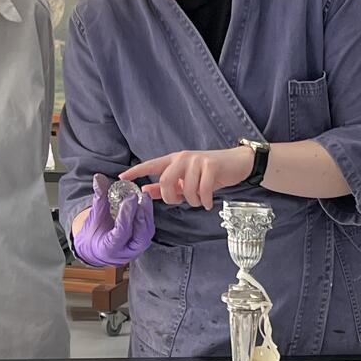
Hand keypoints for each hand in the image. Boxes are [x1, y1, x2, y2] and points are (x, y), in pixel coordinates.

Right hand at [71, 174, 153, 265]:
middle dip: (142, 215)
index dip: (127, 214)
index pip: (122, 231)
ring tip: (145, 198)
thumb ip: (99, 198)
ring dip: (147, 215)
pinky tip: (146, 204)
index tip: (131, 198)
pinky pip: (147, 231)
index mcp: (109, 249)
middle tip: (142, 196)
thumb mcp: (93, 217)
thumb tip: (98, 178)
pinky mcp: (141, 244)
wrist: (94, 248)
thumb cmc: (92, 234)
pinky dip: (148, 217)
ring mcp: (135, 250)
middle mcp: (125, 253)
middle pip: (139, 236)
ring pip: (146, 234)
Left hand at [122, 146, 251, 208]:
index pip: (151, 165)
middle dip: (170, 197)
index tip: (122, 177)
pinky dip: (205, 201)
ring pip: (186, 189)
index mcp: (174, 160)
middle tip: (180, 201)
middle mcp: (183, 158)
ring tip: (200, 201)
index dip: (136, 171)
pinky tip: (208, 203)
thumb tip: (145, 190)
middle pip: (165, 180)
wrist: (237, 164)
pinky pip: (202, 190)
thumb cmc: (210, 174)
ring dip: (193, 201)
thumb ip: (166, 186)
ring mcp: (197, 160)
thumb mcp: (186, 181)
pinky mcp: (211, 165)